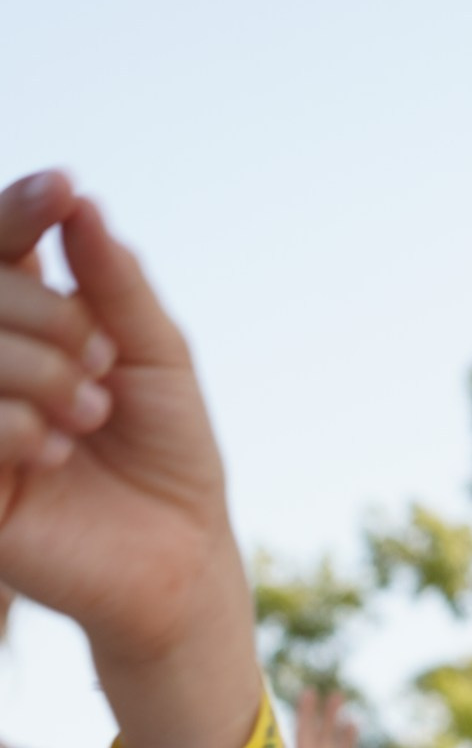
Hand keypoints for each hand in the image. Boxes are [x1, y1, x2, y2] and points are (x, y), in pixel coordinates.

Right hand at [0, 172, 256, 747]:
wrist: (179, 556)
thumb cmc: (170, 454)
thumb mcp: (157, 359)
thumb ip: (116, 283)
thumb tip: (80, 202)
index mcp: (26, 320)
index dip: (22, 210)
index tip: (62, 191)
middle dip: (44, 312)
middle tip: (103, 360)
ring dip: (37, 368)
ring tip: (92, 412)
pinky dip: (13, 425)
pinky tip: (56, 451)